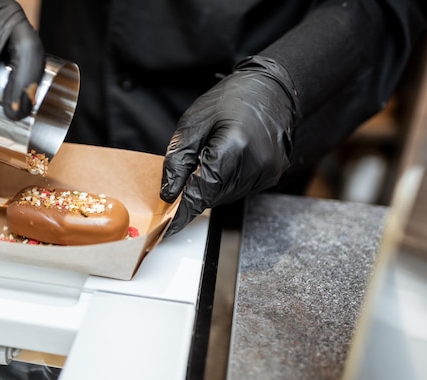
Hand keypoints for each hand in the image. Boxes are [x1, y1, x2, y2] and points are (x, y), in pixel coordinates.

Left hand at [160, 56, 296, 235]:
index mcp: (234, 147)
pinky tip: (226, 161)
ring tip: (210, 158)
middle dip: (194, 192)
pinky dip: (226, 183)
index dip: (183, 212)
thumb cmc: (231, 100)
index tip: (168, 228)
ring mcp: (268, 171)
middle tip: (184, 175)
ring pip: (226, 196)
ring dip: (210, 187)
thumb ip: (178, 161)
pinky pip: (240, 189)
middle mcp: (256, 163)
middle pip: (213, 196)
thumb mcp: (192, 124)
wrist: (270, 89)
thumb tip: (169, 193)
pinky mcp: (273, 174)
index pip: (202, 191)